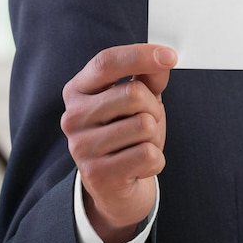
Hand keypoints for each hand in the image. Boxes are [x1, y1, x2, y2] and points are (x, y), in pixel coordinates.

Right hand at [60, 43, 176, 242]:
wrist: (116, 186)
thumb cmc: (128, 134)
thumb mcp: (140, 100)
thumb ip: (149, 77)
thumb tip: (164, 60)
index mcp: (78, 90)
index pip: (107, 62)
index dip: (140, 55)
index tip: (170, 56)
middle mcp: (72, 116)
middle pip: (134, 94)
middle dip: (154, 108)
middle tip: (147, 123)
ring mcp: (81, 147)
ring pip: (145, 125)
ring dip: (154, 136)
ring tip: (138, 145)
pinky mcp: (97, 174)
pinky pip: (148, 155)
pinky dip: (155, 160)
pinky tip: (138, 166)